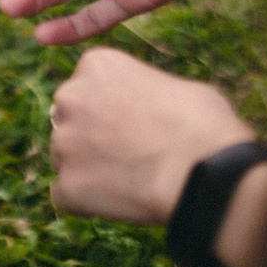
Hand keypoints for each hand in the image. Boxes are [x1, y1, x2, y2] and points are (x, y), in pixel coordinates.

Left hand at [48, 47, 250, 225]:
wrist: (202, 170)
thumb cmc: (203, 125)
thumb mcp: (175, 86)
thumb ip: (144, 91)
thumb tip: (148, 108)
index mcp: (97, 64)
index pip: (88, 87)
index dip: (112, 109)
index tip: (135, 124)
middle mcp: (70, 97)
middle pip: (70, 121)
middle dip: (91, 137)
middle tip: (129, 155)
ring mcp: (64, 142)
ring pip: (64, 159)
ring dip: (88, 170)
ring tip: (131, 181)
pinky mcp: (66, 185)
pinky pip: (65, 196)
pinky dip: (86, 202)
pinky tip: (119, 202)